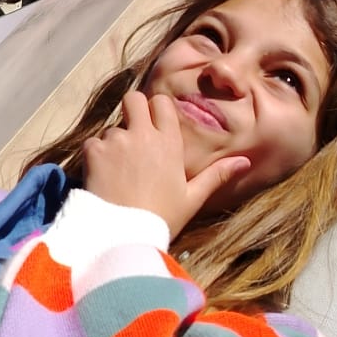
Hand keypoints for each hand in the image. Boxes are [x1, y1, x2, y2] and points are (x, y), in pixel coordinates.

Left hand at [80, 91, 250, 238]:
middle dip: (132, 110)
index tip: (154, 125)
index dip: (155, 110)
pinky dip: (94, 156)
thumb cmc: (161, 219)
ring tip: (118, 171)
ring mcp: (117, 141)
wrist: (125, 236)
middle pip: (133, 99)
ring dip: (113, 142)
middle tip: (132, 133)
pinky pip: (92, 143)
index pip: (161, 103)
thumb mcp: (192, 198)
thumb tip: (244, 162)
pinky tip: (102, 177)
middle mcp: (143, 135)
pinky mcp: (94, 152)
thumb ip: (216, 175)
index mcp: (169, 143)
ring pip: (111, 127)